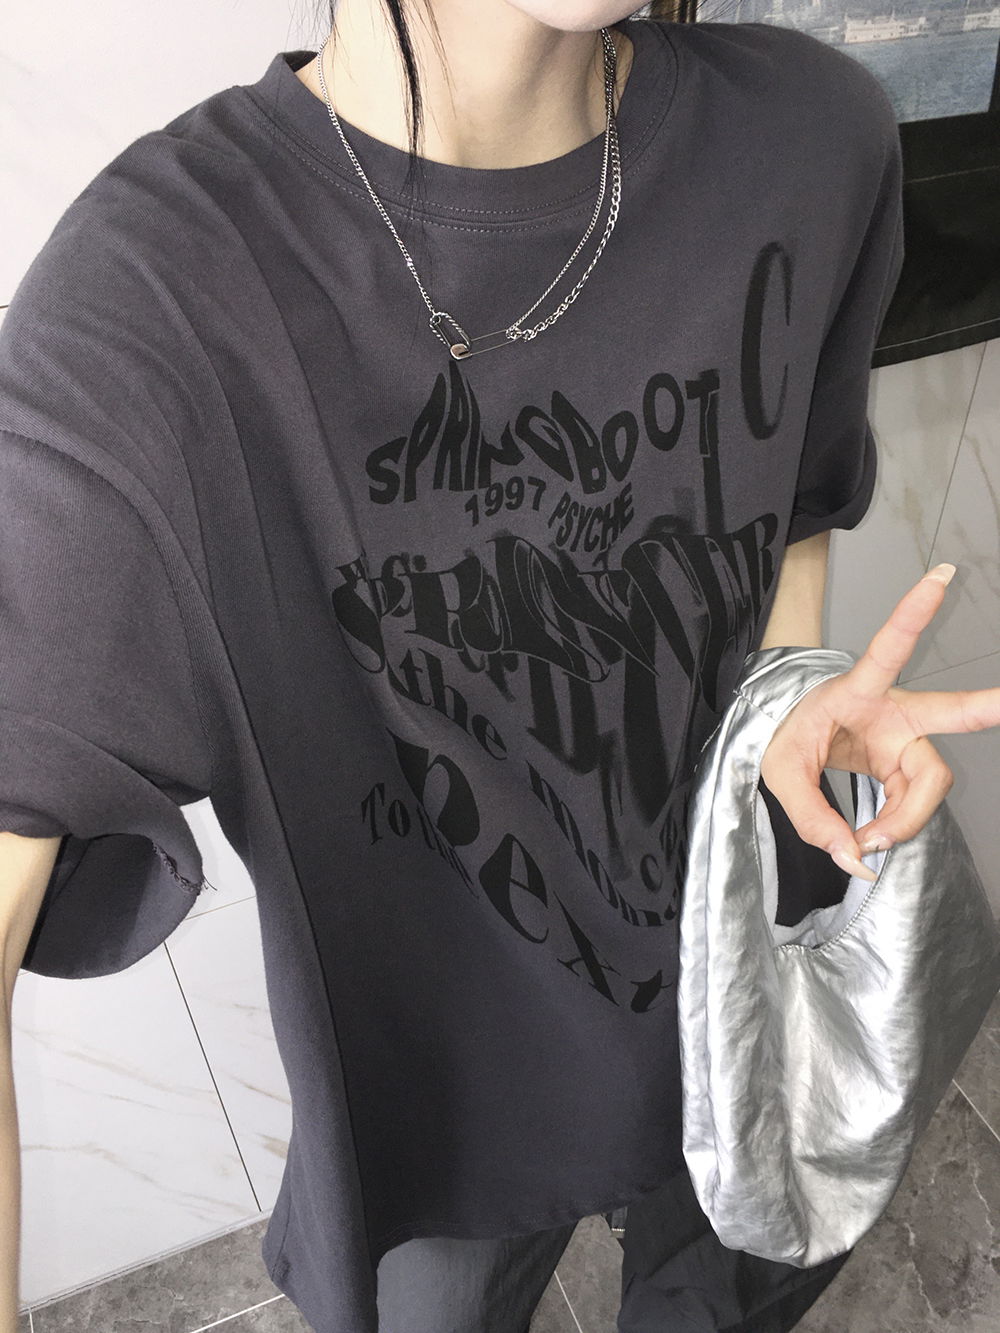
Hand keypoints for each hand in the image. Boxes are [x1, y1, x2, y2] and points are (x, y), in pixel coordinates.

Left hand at [758, 563, 999, 882]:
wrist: (783, 737)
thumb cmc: (783, 735)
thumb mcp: (779, 772)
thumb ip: (812, 815)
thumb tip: (854, 854)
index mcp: (856, 690)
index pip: (887, 651)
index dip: (912, 615)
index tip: (939, 578)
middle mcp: (891, 710)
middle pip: (948, 717)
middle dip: (984, 706)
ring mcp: (902, 737)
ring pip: (930, 781)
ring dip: (907, 818)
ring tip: (868, 841)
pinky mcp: (903, 763)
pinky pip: (916, 800)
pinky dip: (899, 825)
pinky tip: (874, 837)